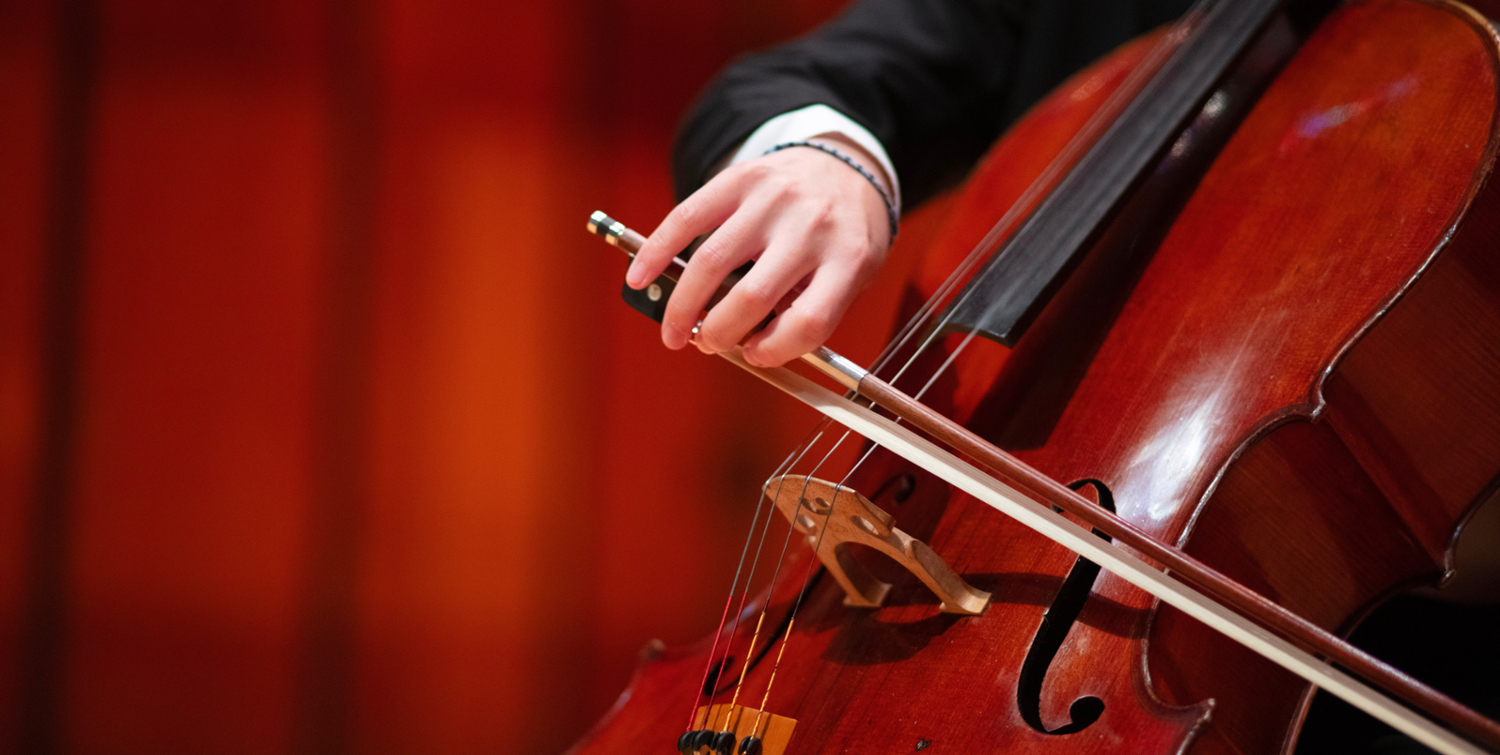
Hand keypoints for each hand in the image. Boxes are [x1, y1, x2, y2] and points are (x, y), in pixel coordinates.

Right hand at [625, 134, 893, 367]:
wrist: (846, 166)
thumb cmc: (845, 234)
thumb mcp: (852, 276)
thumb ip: (810, 309)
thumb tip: (745, 344)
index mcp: (848, 258)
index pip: (808, 322)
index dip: (774, 351)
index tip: (755, 355)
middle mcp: (812, 227)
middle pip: (752, 296)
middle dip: (719, 333)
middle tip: (707, 344)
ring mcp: (773, 200)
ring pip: (712, 262)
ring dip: (683, 307)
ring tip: (674, 331)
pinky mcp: (739, 180)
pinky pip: (687, 218)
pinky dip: (657, 252)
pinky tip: (640, 278)